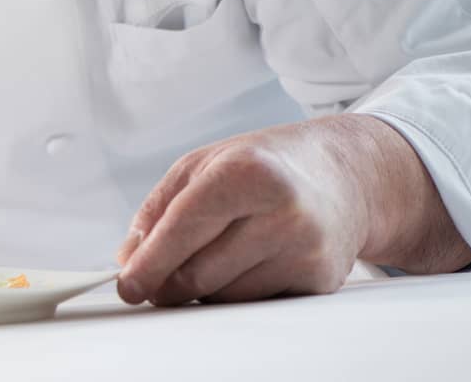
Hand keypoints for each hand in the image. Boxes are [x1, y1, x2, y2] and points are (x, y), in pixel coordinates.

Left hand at [115, 115, 470, 305]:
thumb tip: (130, 260)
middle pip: (200, 273)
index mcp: (247, 172)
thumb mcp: (200, 166)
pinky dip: (238, 290)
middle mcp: (283, 211)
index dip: (149, 264)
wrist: (342, 175)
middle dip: (168, 282)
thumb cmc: (262, 166)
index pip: (184, 229)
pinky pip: (255, 303)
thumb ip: (157, 210)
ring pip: (225, 295)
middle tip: (156, 278)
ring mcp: (306, 249)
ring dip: (204, 286)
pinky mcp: (321, 279)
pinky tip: (251, 259)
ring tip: (220, 248)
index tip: (128, 286)